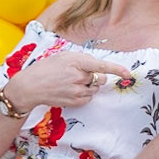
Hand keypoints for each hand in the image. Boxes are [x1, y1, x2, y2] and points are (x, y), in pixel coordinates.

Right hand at [6, 49, 133, 115]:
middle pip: (101, 78)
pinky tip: (70, 89)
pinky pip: (88, 97)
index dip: (116, 69)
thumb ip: (82, 59)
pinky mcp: (75, 102)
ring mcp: (77, 92)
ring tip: (70, 82)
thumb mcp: (63, 56)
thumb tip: (96, 66)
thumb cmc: (46, 68)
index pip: (101, 66)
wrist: (30, 86)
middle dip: (95, 76)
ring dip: (89, 85)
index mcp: (77, 62)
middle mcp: (79, 78)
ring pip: (95, 88)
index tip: (128, 73)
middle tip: (79, 73)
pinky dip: (84, 93)